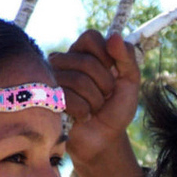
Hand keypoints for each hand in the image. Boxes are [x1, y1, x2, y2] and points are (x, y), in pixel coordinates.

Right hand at [50, 30, 145, 176]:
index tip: (113, 71)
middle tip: (105, 97)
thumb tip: (114, 36)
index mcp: (84, 53)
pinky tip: (83, 117)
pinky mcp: (46, 99)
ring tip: (94, 108)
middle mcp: (64, 61)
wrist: (105, 140)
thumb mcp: (130, 83)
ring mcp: (52, 79)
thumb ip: (127, 58)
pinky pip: (68, 98)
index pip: (91, 37)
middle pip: (87, 62)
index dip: (106, 55)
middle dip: (105, 85)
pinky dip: (84, 111)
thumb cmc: (116, 110)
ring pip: (78, 80)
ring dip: (95, 101)